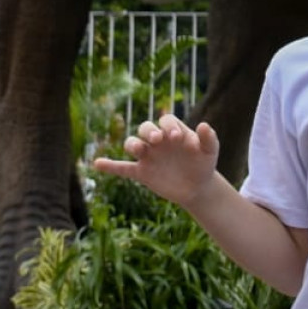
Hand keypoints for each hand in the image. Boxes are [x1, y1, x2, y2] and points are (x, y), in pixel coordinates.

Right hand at [91, 112, 221, 208]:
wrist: (197, 187)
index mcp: (173, 131)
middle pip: (145, 128)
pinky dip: (110, 166)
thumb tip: (203, 125)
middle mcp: (157, 141)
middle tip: (157, 140)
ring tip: (139, 150)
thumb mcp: (210, 151)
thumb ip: (209, 138)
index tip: (177, 138)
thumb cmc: (203, 163)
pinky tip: (97, 163)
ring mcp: (148, 156)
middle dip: (148, 131)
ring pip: (132, 144)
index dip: (169, 126)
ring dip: (133, 144)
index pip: (166, 121)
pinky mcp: (142, 172)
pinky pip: (122, 168)